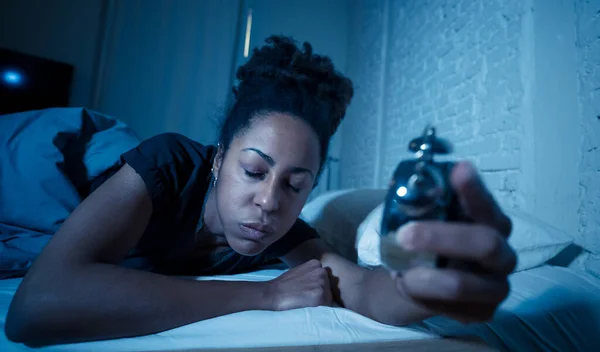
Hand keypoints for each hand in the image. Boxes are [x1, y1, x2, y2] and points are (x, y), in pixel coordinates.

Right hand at [264, 259, 332, 310]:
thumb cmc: (284, 285)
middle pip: (329, 288)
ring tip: (305, 300)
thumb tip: (321, 282)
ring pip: (328, 297)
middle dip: (321, 293)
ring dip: (320, 301)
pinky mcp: (320, 295)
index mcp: (316, 263)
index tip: (306, 290)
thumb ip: (311, 273)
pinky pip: (326, 305)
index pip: (325, 279)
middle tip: (305, 296)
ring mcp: (321, 283)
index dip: (317, 287)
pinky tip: (306, 304)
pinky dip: (319, 308)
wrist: (273, 293)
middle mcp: (321, 271)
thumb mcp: (300, 271)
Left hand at [393, 161, 516, 322]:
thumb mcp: (419, 220)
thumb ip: (417, 203)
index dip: (475, 189)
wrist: (415, 283)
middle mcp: (501, 253)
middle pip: (485, 243)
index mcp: (489, 222)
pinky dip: (424, 297)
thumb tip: (398, 185)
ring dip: (426, 278)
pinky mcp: (483, 313)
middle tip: (404, 234)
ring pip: (463, 283)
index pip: (486, 204)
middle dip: (442, 237)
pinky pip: (452, 309)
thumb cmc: (424, 244)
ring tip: (399, 273)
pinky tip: (408, 287)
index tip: (459, 170)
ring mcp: (495, 286)